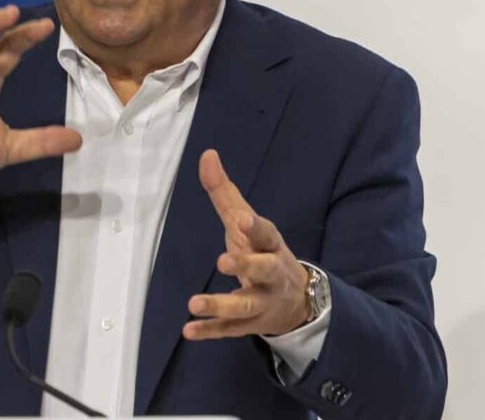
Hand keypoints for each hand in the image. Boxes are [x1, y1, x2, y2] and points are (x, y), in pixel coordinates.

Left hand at [183, 149, 310, 340]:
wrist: (296, 301)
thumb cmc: (262, 251)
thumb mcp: (246, 222)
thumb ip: (224, 193)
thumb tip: (206, 154)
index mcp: (270, 246)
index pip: (267, 234)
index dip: (256, 228)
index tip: (243, 220)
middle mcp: (271, 275)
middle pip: (264, 271)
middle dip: (247, 267)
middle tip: (222, 261)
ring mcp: (262, 302)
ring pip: (245, 305)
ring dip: (221, 304)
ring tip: (193, 303)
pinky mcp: (249, 324)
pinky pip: (230, 329)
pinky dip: (210, 331)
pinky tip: (188, 330)